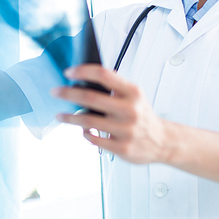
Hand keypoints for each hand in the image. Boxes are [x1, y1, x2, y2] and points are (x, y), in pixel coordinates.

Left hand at [52, 64, 168, 163]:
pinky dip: (85, 133)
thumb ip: (115, 87)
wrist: (162, 141)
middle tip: (56, 92)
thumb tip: (85, 80)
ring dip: (69, 117)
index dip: (83, 71)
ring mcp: (125, 130)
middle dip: (68, 93)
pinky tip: (82, 130)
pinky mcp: (122, 147)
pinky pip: (94, 139)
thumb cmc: (143, 116)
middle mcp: (130, 110)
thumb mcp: (134, 96)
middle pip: (91, 97)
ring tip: (59, 115)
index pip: (104, 75)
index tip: (69, 72)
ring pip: (88, 121)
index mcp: (133, 93)